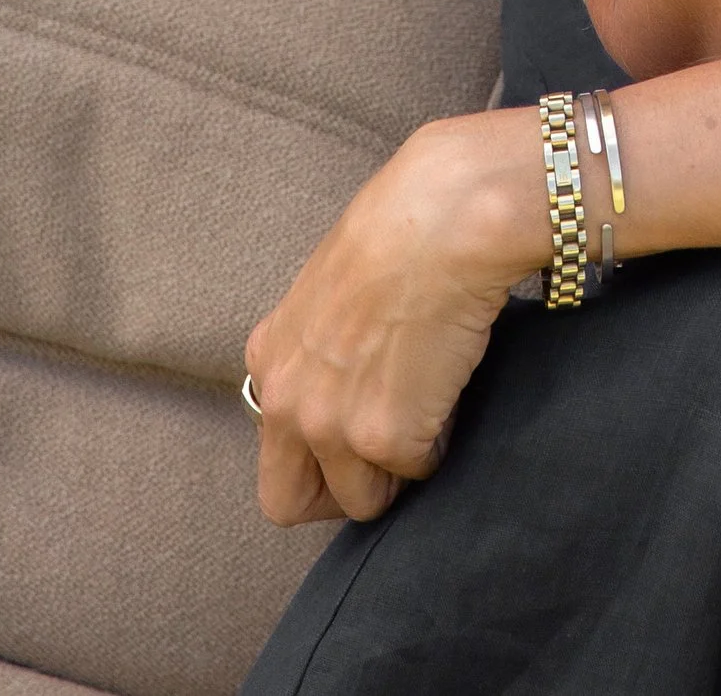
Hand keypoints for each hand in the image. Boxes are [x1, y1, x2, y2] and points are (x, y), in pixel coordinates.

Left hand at [242, 114, 538, 526]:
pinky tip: (452, 390)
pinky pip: (419, 471)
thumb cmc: (402, 228)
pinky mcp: (387, 440)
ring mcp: (332, 427)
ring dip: (398, 469)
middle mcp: (287, 402)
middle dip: (339, 491)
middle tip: (385, 457)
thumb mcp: (328, 289)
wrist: (443, 219)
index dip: (320, 449)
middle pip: (289, 501)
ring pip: (362, 501)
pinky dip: (442, 443)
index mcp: (269, 358)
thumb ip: (320, 347)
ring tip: (429, 410)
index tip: (357, 431)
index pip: (273, 446)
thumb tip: (349, 375)